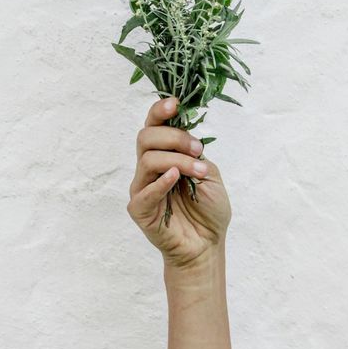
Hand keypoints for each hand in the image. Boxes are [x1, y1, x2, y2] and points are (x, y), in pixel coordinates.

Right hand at [127, 96, 231, 270]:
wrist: (207, 244)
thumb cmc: (208, 209)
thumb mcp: (208, 172)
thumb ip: (194, 153)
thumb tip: (186, 136)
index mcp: (165, 153)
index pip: (154, 125)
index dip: (160, 110)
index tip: (175, 103)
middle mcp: (149, 167)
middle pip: (146, 137)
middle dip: (174, 137)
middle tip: (197, 149)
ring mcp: (142, 187)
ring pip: (148, 159)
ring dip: (177, 160)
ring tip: (198, 171)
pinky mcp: (139, 209)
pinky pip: (145, 191)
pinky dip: (161, 182)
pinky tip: (175, 178)